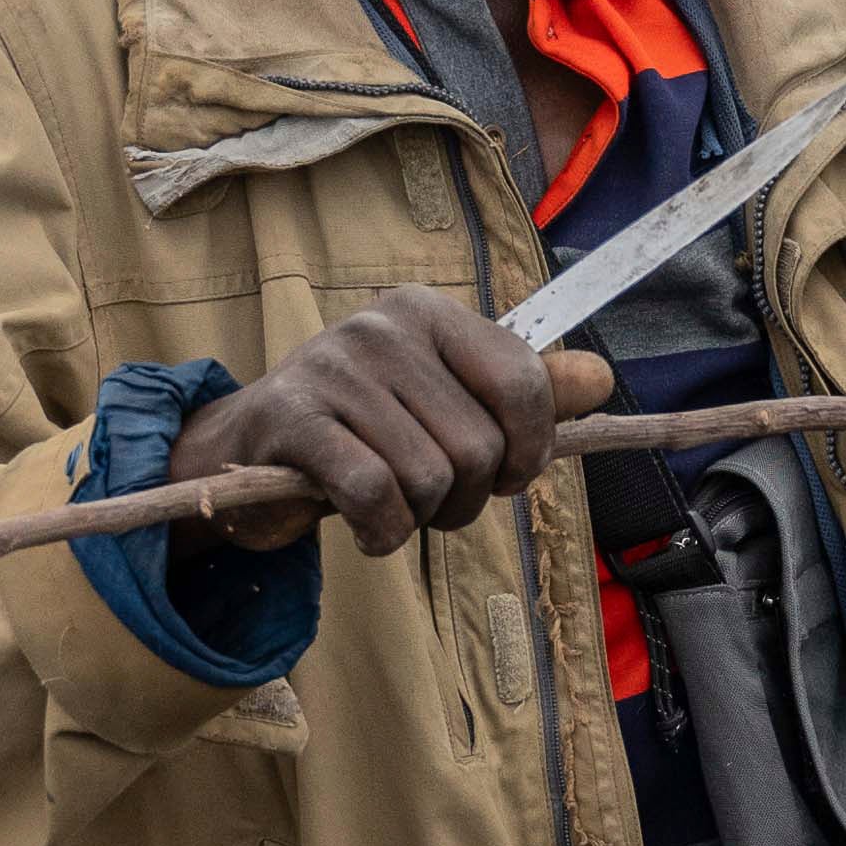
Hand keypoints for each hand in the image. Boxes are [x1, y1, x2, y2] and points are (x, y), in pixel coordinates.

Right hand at [181, 293, 599, 561]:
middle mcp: (381, 327)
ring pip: (428, 477)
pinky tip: (369, 529)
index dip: (529, 452)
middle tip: (429, 500)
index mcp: (429, 313)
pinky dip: (383, 532)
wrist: (245, 451)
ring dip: (419, 520)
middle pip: (477, 446)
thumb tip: (599, 379)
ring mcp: (332, 368)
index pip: (523, 382)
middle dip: (466, 499)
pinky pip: (375, 494)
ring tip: (391, 508)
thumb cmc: (362, 430)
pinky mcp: (291, 420)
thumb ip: (524, 392)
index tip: (505, 476)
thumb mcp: (446, 403)